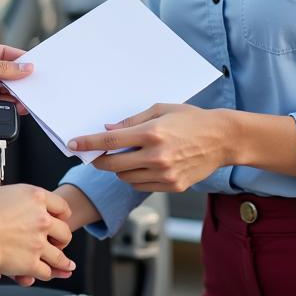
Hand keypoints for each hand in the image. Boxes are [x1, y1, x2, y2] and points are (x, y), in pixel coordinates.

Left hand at [0, 40, 31, 142]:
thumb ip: (0, 67)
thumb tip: (23, 67)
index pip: (0, 51)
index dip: (17, 57)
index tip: (33, 63)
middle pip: (3, 71)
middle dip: (19, 76)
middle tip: (35, 80)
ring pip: (3, 88)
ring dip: (16, 92)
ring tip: (29, 95)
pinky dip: (10, 105)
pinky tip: (18, 105)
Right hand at [0, 184, 90, 286]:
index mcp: (35, 197)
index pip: (61, 205)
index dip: (62, 214)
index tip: (61, 219)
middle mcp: (42, 219)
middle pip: (65, 231)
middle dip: (63, 238)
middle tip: (59, 241)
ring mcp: (38, 243)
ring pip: (59, 255)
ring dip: (63, 261)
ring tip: (67, 265)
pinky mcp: (31, 263)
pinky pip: (46, 271)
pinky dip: (49, 274)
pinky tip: (51, 274)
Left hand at [68, 103, 231, 192]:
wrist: (222, 139)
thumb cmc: (191, 119)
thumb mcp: (160, 109)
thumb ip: (131, 121)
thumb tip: (107, 129)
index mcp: (151, 134)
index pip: (109, 142)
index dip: (87, 143)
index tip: (73, 144)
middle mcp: (156, 156)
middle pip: (112, 165)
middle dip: (98, 160)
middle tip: (94, 155)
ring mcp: (164, 174)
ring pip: (125, 178)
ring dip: (118, 170)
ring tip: (125, 158)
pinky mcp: (172, 186)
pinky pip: (141, 186)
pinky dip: (135, 177)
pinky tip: (141, 166)